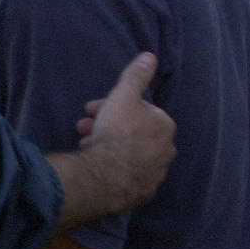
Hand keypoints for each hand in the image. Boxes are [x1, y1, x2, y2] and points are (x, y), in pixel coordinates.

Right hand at [78, 54, 173, 209]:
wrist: (108, 175)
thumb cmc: (118, 131)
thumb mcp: (123, 95)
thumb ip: (136, 76)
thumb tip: (150, 56)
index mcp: (164, 126)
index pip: (138, 110)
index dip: (113, 106)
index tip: (93, 109)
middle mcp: (166, 150)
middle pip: (132, 132)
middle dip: (107, 126)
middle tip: (84, 127)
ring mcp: (155, 174)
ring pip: (128, 154)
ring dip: (107, 146)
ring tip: (84, 145)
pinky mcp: (143, 192)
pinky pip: (127, 174)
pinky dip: (113, 166)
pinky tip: (97, 164)